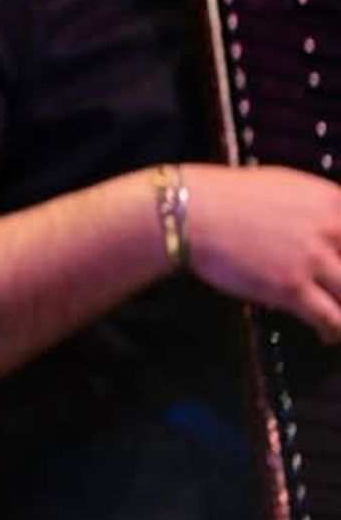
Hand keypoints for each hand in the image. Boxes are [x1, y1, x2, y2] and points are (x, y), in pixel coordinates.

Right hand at [182, 162, 340, 339]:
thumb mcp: (287, 185)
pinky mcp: (293, 288)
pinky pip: (331, 320)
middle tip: (339, 291)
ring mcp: (314, 260)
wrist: (192, 212)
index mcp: (333, 201)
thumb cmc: (233, 195)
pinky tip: (328, 335)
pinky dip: (333, 332)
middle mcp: (332, 229)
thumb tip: (336, 222)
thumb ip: (321, 206)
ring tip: (338, 319)